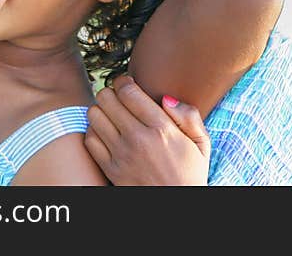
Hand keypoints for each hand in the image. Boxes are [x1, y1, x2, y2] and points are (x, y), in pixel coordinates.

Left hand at [84, 75, 210, 185]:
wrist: (177, 210)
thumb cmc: (190, 174)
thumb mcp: (202, 144)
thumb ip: (189, 116)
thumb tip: (166, 99)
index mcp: (161, 129)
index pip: (128, 91)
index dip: (124, 81)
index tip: (128, 84)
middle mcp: (138, 139)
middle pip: (106, 98)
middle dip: (111, 92)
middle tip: (119, 98)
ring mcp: (121, 155)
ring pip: (94, 115)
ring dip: (101, 110)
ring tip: (111, 114)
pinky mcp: (110, 169)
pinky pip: (89, 139)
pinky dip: (94, 131)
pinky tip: (106, 133)